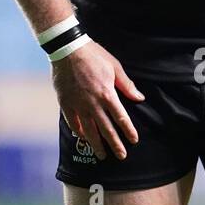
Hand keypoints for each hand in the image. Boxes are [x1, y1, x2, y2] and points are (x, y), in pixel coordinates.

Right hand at [52, 40, 144, 159]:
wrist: (67, 48)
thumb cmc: (94, 55)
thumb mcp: (115, 67)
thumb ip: (126, 85)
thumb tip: (139, 98)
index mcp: (107, 94)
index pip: (121, 118)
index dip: (128, 130)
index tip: (133, 141)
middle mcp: (93, 103)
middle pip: (106, 129)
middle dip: (114, 144)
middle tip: (121, 156)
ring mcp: (78, 104)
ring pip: (89, 130)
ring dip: (96, 144)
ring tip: (101, 155)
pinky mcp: (65, 103)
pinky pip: (72, 122)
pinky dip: (78, 131)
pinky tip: (83, 137)